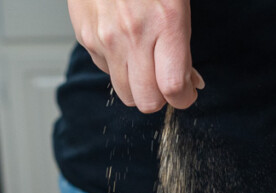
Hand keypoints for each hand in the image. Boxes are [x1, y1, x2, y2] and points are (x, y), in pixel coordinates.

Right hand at [67, 0, 203, 112]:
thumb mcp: (178, 3)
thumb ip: (183, 46)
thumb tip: (189, 81)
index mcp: (166, 22)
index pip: (173, 88)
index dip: (184, 99)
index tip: (187, 93)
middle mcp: (133, 34)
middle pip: (146, 101)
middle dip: (160, 98)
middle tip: (165, 81)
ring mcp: (105, 37)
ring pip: (123, 93)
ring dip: (137, 85)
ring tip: (144, 62)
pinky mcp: (86, 36)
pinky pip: (104, 70)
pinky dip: (117, 65)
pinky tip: (124, 44)